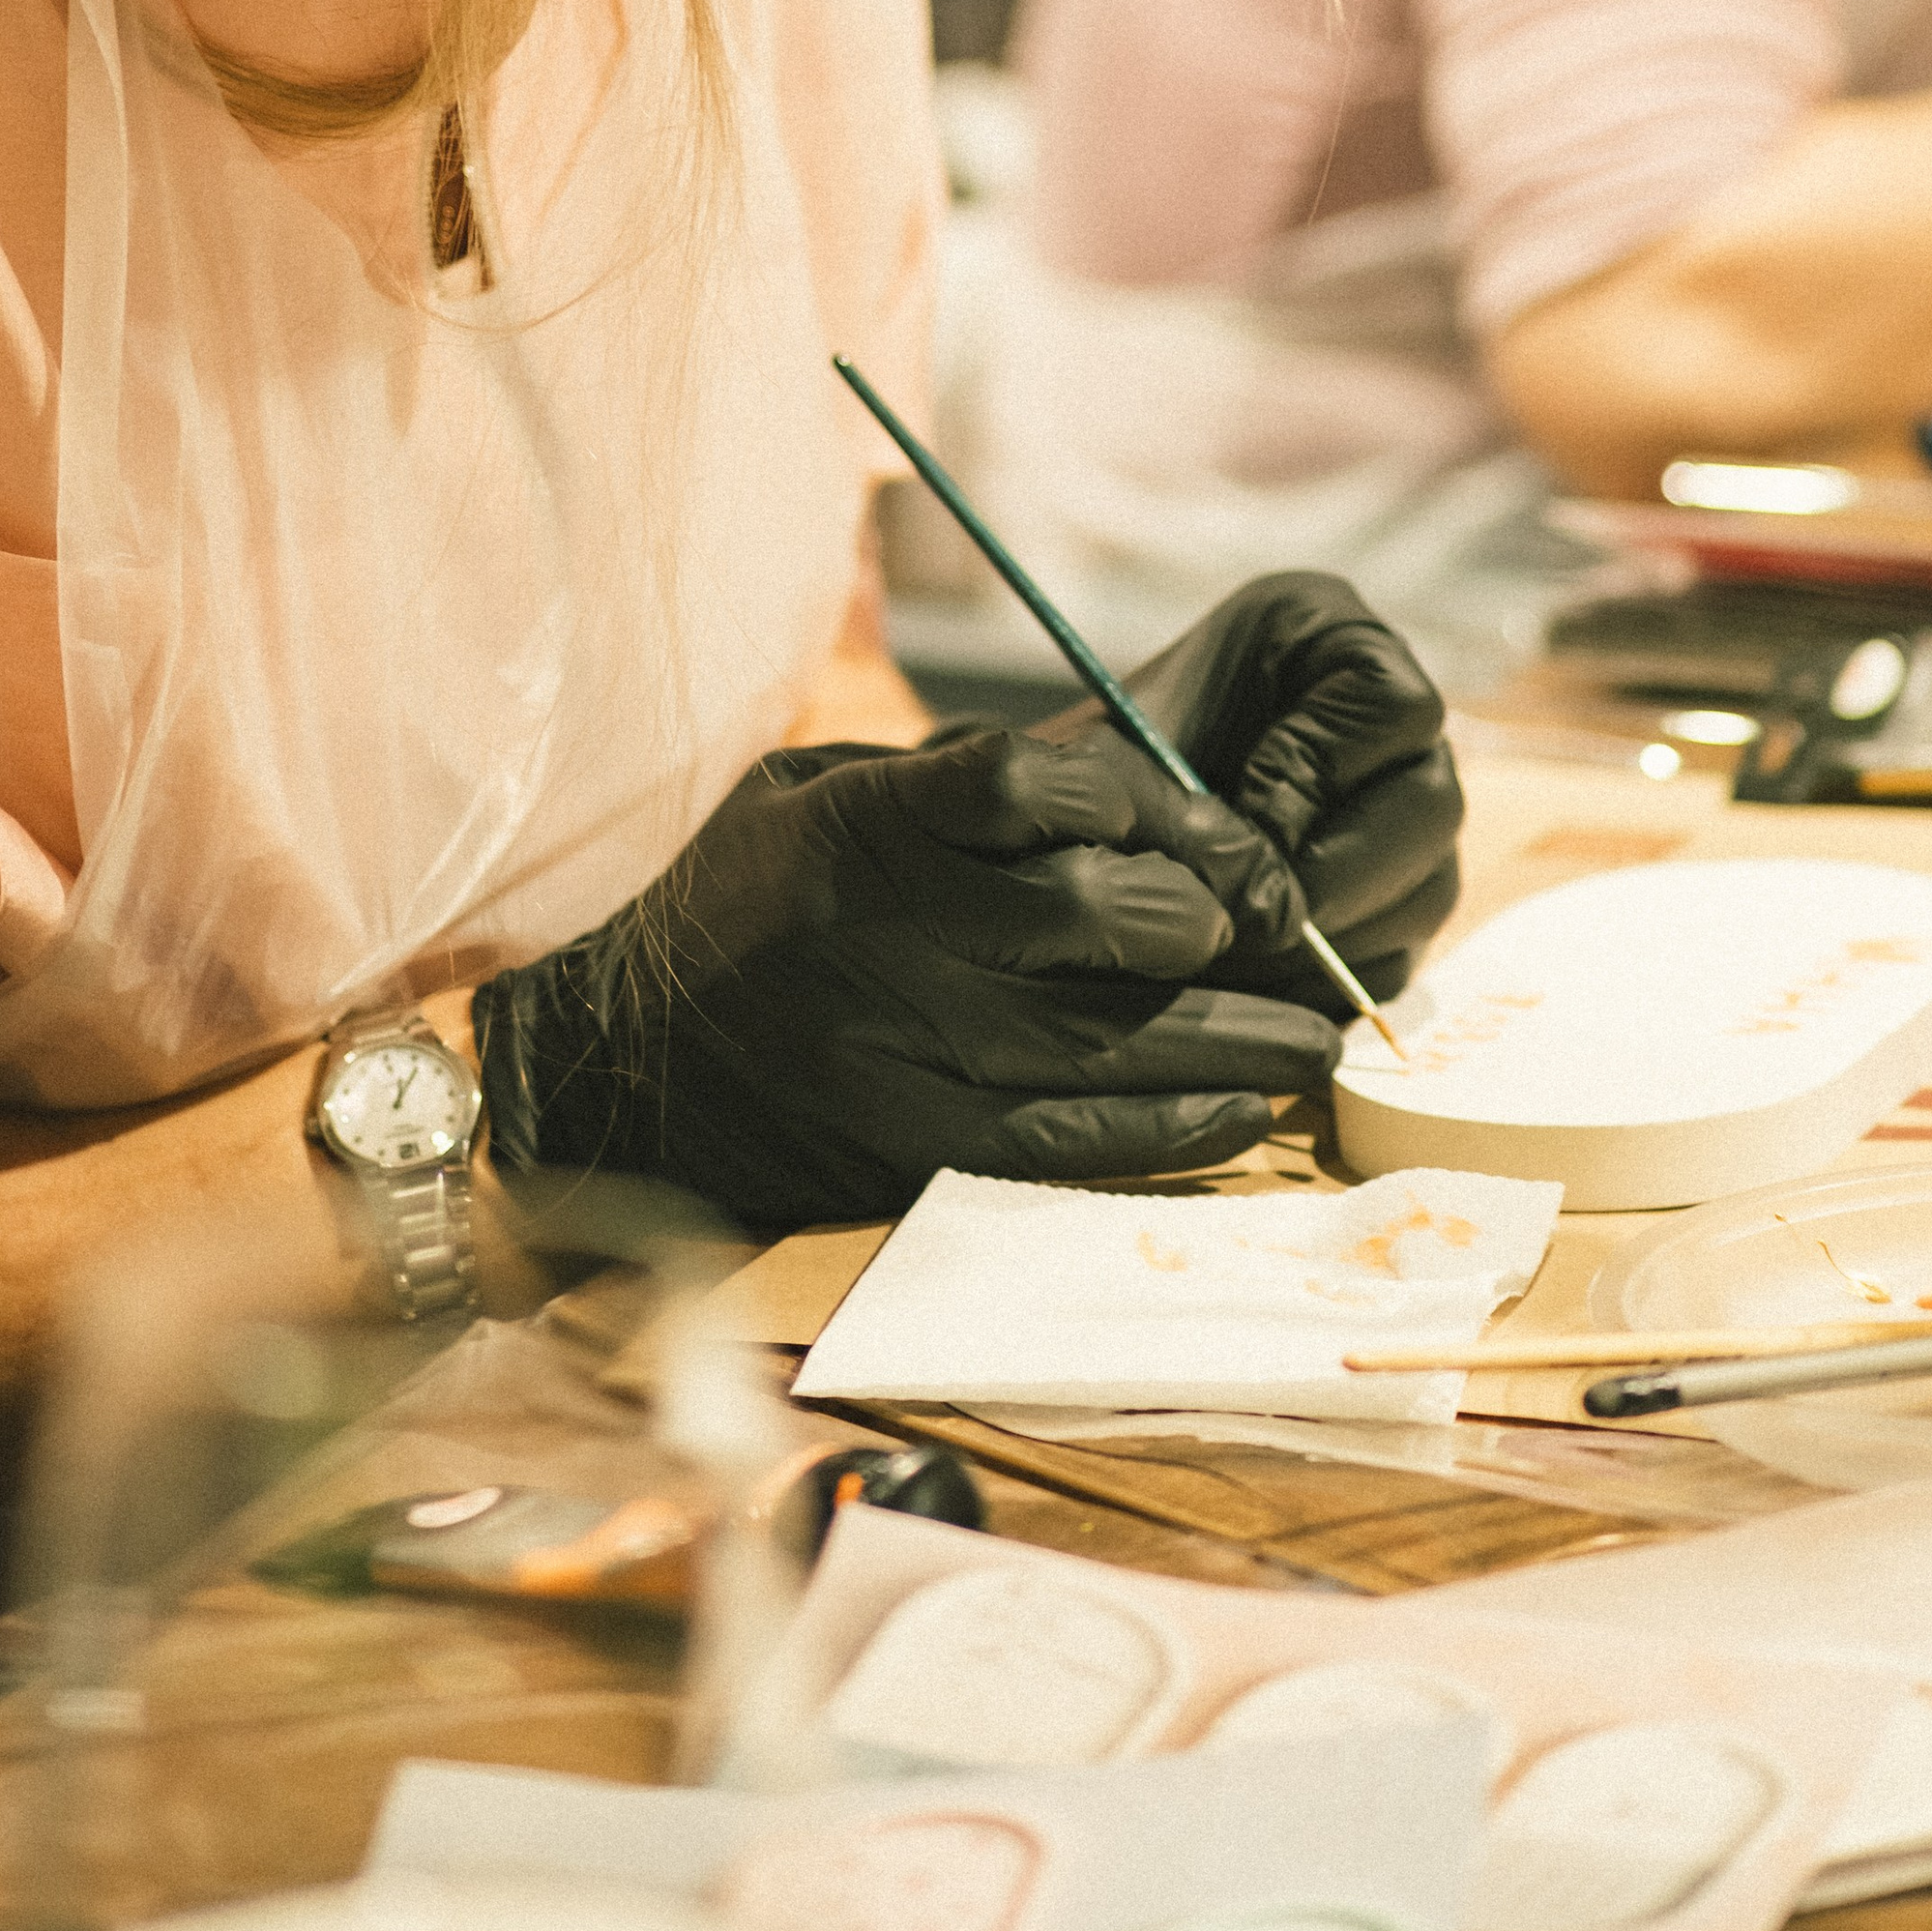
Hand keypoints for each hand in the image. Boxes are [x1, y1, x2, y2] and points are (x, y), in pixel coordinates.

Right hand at [475, 726, 1339, 1228]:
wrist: (619, 1072)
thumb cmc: (738, 909)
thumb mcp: (809, 794)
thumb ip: (944, 779)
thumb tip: (1114, 779)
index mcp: (861, 826)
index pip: (1030, 785)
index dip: (1150, 801)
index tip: (1218, 832)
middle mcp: (884, 937)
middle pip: (1093, 915)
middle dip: (1208, 919)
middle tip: (1274, 926)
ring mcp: (898, 1053)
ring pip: (1107, 1040)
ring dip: (1234, 1038)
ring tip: (1312, 1033)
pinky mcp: (909, 1151)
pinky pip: (1072, 1143)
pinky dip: (1172, 1127)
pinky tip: (1243, 1109)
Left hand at [1098, 572, 1460, 1009]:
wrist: (1077, 834)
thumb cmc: (1096, 772)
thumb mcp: (1124, 757)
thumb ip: (1189, 803)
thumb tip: (1273, 903)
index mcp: (1337, 643)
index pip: (1395, 704)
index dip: (1320, 770)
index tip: (1243, 813)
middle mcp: (1397, 727)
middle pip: (1434, 806)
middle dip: (1332, 876)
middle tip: (1243, 914)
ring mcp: (1411, 819)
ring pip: (1425, 894)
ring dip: (1328, 940)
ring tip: (1233, 952)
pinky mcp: (1398, 907)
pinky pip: (1397, 959)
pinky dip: (1323, 983)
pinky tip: (1250, 977)